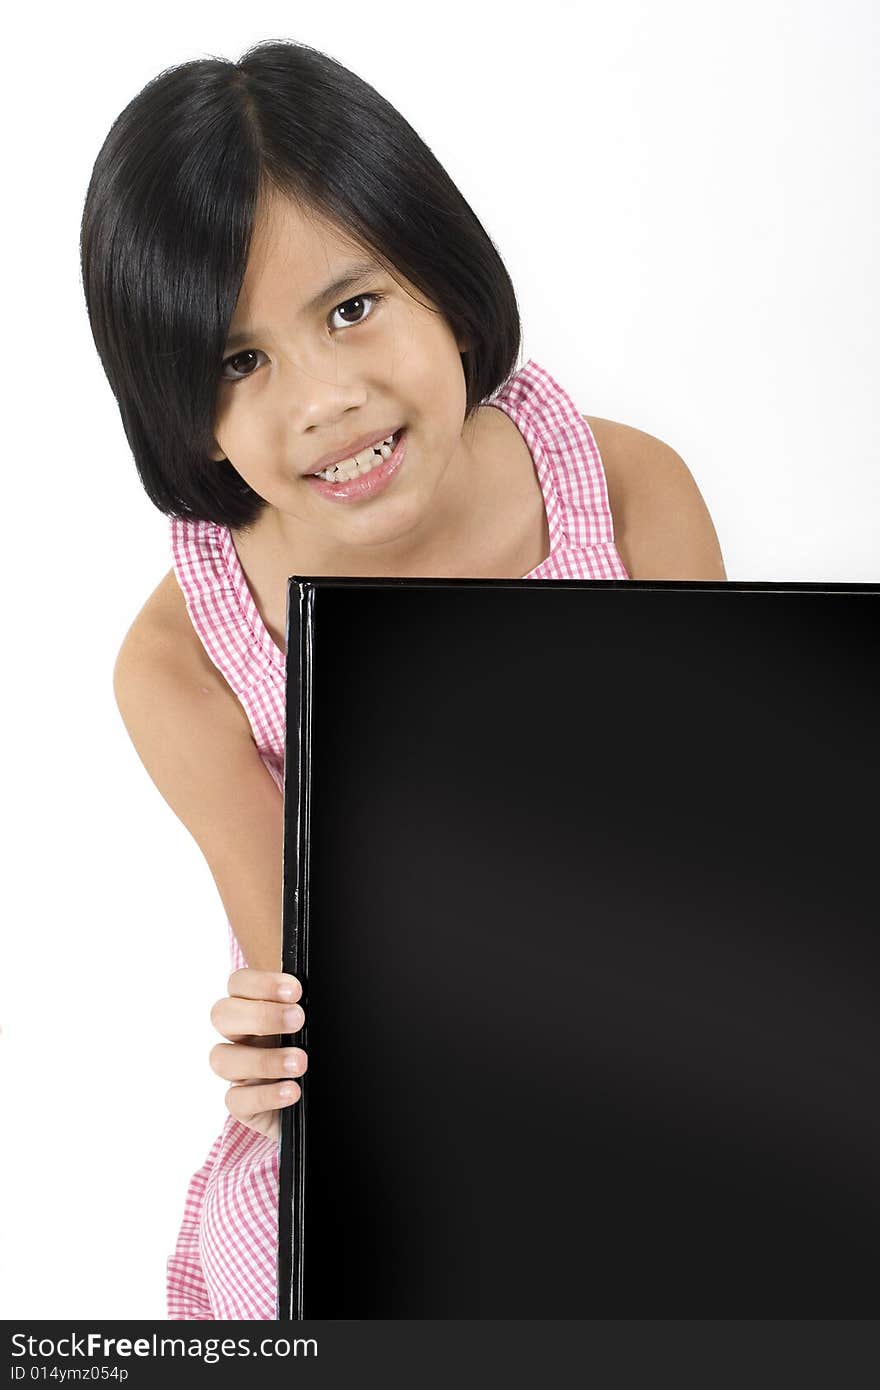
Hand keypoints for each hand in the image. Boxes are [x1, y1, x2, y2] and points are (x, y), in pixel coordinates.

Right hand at [209, 969, 306, 1140]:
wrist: (321, 1100)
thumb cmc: (315, 1050)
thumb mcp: (313, 1026)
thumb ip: (308, 1008)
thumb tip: (319, 994)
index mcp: (254, 1008)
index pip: (239, 984)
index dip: (262, 984)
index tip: (296, 991)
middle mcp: (239, 1036)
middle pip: (222, 1014)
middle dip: (261, 1016)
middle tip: (298, 1020)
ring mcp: (237, 1071)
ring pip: (222, 1059)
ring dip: (263, 1059)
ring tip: (300, 1062)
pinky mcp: (242, 1105)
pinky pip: (236, 1100)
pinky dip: (265, 1096)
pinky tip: (292, 1092)